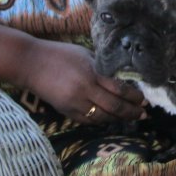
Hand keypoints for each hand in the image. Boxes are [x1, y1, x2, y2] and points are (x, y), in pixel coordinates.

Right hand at [22, 40, 146, 123]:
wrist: (31, 64)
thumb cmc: (60, 54)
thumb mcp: (85, 54)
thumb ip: (102, 68)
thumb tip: (121, 79)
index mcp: (91, 73)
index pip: (120, 89)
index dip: (134, 97)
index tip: (143, 100)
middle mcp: (85, 90)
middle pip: (115, 107)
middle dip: (131, 111)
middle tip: (143, 113)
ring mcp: (75, 103)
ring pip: (103, 117)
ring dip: (119, 119)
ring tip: (129, 118)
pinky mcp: (66, 111)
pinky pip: (89, 121)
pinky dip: (102, 121)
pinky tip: (110, 119)